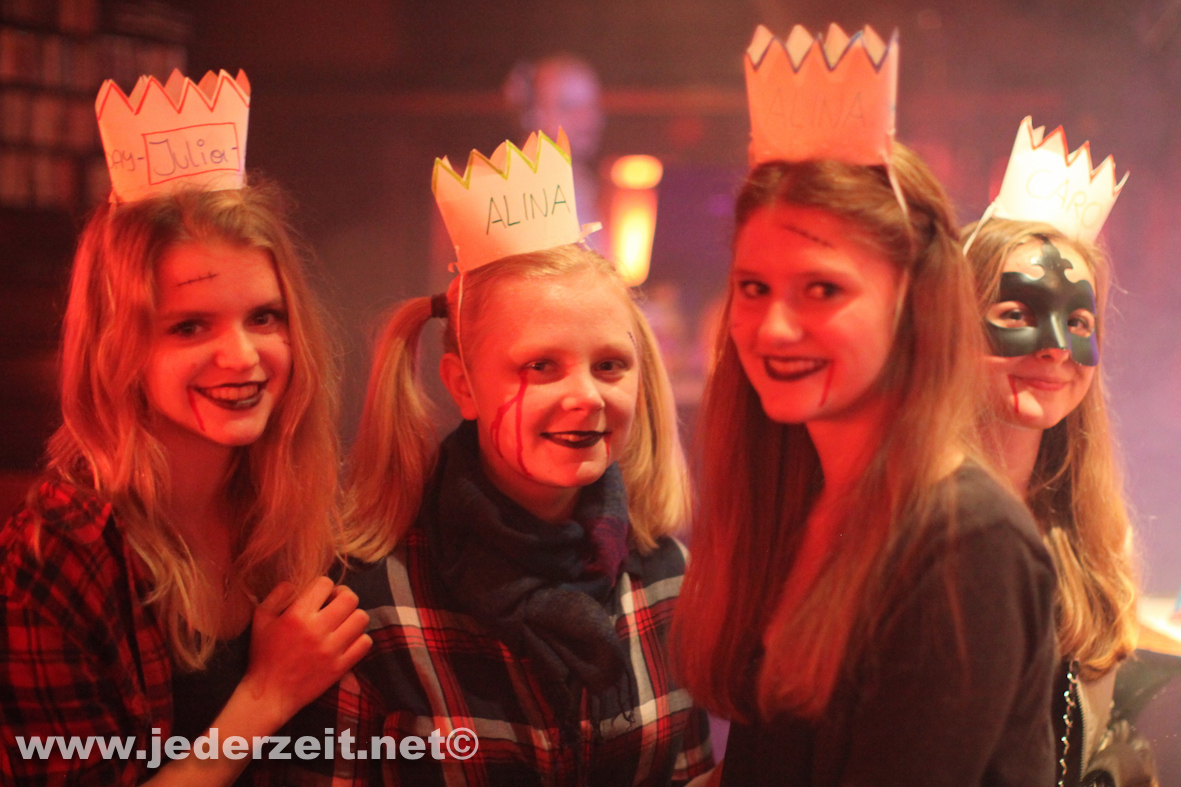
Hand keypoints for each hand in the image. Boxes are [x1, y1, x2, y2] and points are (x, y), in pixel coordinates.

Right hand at [242, 577, 371, 726]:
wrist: (269, 695)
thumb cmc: (264, 654)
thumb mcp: (261, 619)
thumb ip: (277, 595)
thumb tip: (296, 582)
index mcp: (297, 615)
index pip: (326, 584)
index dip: (324, 586)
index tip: (320, 595)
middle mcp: (317, 630)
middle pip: (350, 598)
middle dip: (343, 596)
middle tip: (335, 604)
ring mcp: (331, 650)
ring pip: (361, 618)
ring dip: (353, 616)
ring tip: (342, 622)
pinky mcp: (340, 667)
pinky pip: (365, 642)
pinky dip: (359, 638)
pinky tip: (347, 639)